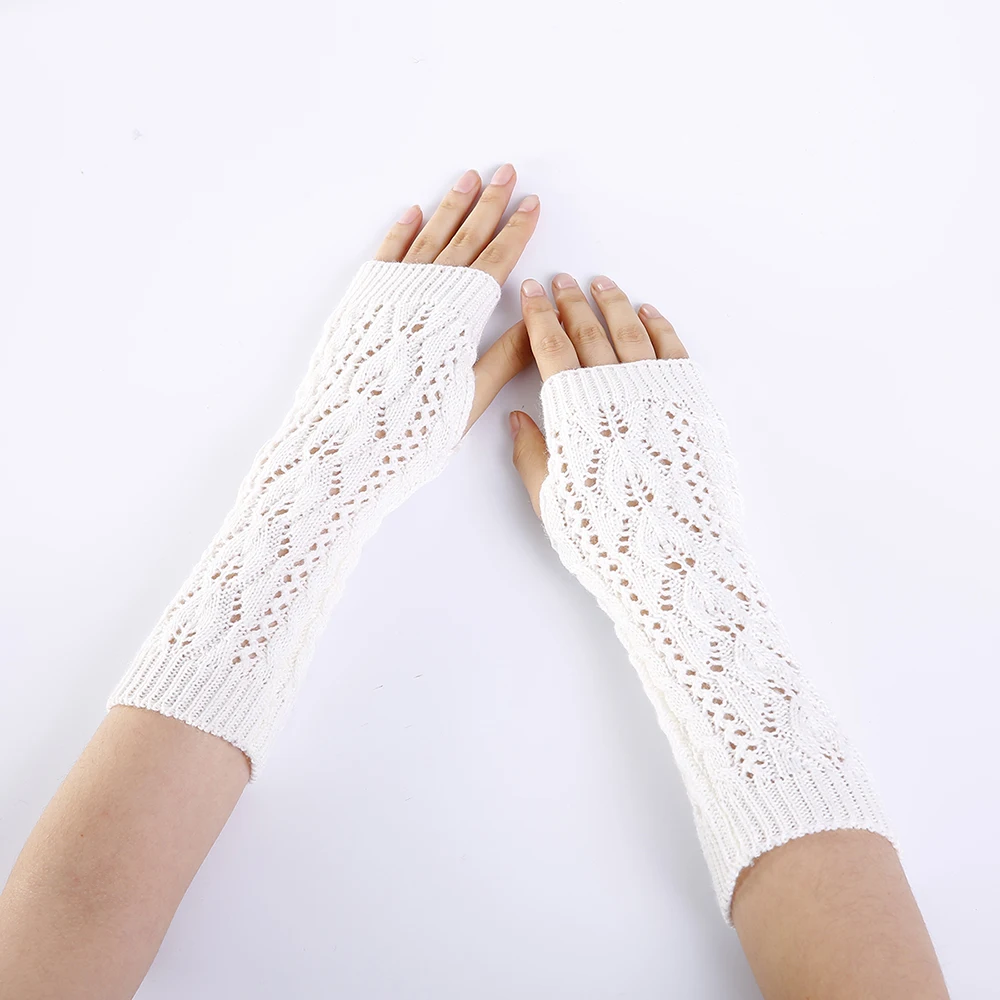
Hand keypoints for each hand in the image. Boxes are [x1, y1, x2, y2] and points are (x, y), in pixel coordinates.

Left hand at [374, 163, 539, 429]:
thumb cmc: (412, 424)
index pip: (497, 261)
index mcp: (460, 314)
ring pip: (429, 236)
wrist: (345, 433)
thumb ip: (505, 357)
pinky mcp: (365, 299)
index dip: (517, 231)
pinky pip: (388, 254)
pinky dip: (402, 230)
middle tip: (506, 172)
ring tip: (467, 177)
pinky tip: (414, 212)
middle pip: (466, 238)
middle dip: (489, 203)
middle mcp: (428, 292)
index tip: (532, 203)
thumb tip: (537, 321)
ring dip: (450, 206)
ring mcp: (394, 291)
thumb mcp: (469, 397)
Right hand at [507, 273, 688, 512]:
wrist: (670, 550)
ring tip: (601, 283)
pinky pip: (672, 349)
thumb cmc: (605, 531)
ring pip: (631, 331)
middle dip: (572, 301)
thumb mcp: (551, 498)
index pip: (551, 347)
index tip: (532, 290)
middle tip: (562, 281)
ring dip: (614, 303)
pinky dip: (658, 325)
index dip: (539, 315)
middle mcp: (615, 389)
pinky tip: (648, 312)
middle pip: (589, 331)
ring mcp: (655, 391)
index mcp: (575, 410)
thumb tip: (518, 419)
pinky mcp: (688, 401)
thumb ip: (531, 454)